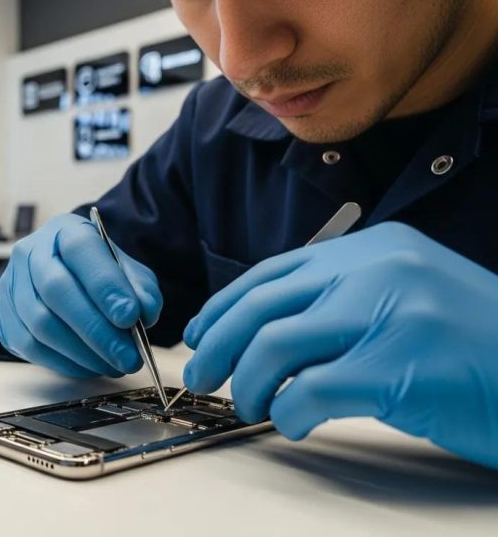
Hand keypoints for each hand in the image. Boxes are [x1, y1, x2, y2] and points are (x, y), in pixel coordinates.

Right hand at [0, 213, 161, 377]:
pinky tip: (90, 366)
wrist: (58, 278)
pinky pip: (30, 346)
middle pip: (55, 290)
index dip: (105, 284)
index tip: (130, 316)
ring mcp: (12, 285)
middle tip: (127, 356)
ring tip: (113, 365)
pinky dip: (65, 362)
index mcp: (64, 231)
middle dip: (96, 328)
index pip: (81, 249)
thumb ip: (140, 289)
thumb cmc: (95, 274)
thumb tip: (144, 312)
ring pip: (40, 323)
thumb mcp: (126, 271)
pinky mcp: (4, 317)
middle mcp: (31, 253)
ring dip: (82, 352)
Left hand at [183, 222, 497, 469]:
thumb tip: (267, 325)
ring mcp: (388, 316)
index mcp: (376, 248)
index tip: (203, 334)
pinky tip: (294, 424)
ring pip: (273, 346)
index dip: (226, 305)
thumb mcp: (409, 294)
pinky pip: (309, 391)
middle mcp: (377, 271)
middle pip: (261, 305)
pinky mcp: (396, 368)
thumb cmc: (475, 346)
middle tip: (203, 377)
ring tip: (248, 405)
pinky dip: (288, 413)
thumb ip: (346, 296)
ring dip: (247, 383)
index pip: (274, 272)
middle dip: (218, 345)